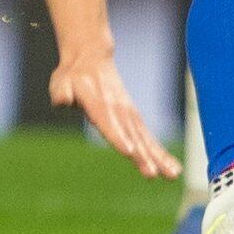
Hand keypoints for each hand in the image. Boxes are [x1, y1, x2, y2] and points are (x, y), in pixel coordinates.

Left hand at [49, 51, 180, 179]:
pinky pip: (149, 138)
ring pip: (144, 137)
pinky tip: (173, 170)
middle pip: (130, 134)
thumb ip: (61, 92)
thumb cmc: (72, 75)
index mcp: (96, 101)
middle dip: (142, 155)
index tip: (129, 152)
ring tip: (172, 175)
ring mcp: (128, 113)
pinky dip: (161, 153)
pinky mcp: (134, 118)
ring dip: (158, 156)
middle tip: (153, 174)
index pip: (107, 121)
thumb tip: (61, 100)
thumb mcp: (61, 80)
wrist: (91, 58)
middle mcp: (116, 108)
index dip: (118, 136)